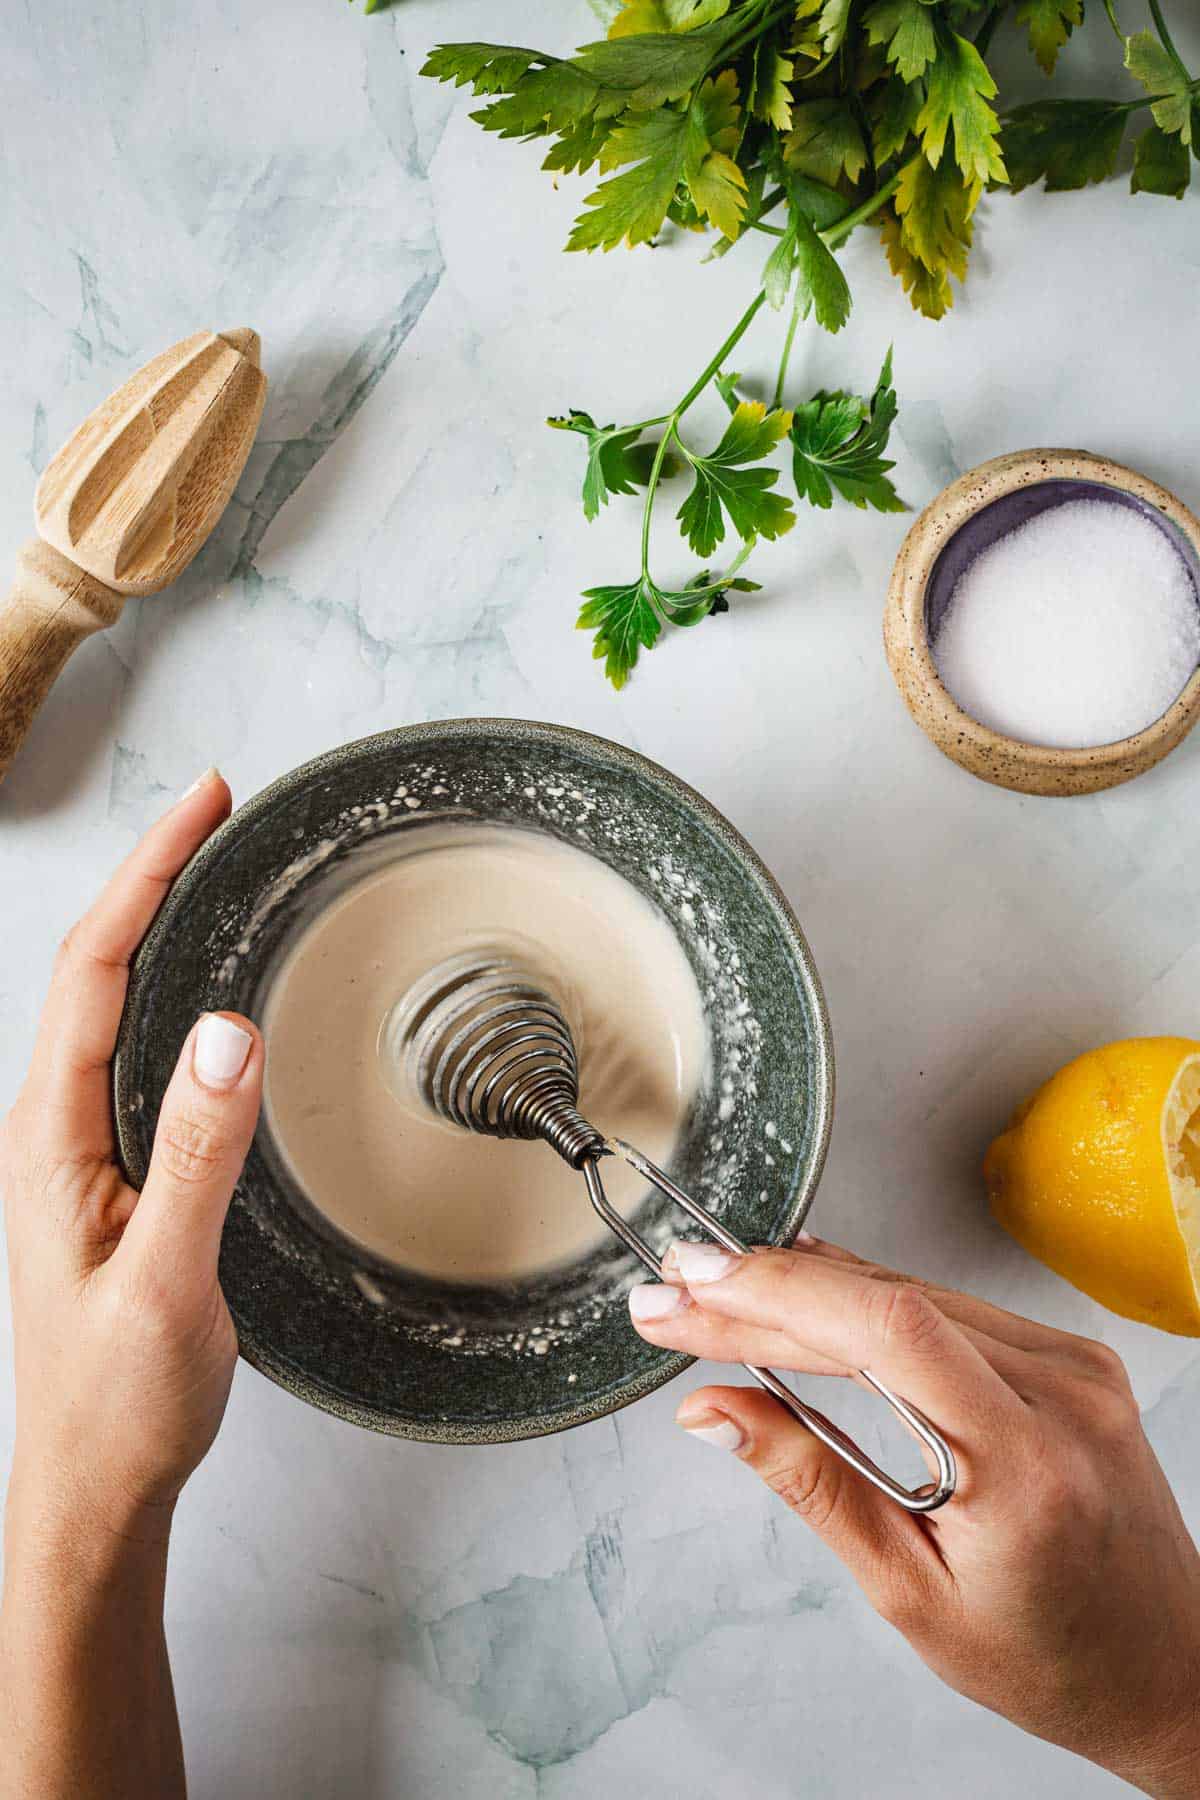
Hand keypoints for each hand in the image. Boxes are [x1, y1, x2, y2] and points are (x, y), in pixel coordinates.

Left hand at [2, 769, 263, 1545]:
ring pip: (113, 1006)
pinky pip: (136, 1054)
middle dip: (151, 875)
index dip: (146, 876)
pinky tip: (208, 990)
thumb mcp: (167, 1278)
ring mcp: (77, 1151)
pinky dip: (173, 993)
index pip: (94, 971)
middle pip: (96, 967)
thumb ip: (197, 1155)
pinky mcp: (111, 1174)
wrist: (95, 1484)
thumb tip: (230, 1032)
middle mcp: (52, 1129)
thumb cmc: (119, 1397)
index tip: (202, 807)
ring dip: (159, 926)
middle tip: (215, 809)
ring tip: (211, 867)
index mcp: (49, 1137)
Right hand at [629, 1235, 1199, 1795]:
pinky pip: (950, 1306)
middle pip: (888, 1301)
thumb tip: (712, 1410)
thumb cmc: (1046, 1655)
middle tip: (676, 1291)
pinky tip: (808, 1285)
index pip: (889, 1330)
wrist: (1166, 1667)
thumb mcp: (909, 1591)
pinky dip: (868, 1300)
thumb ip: (810, 1484)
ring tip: (714, 1289)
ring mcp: (1075, 1366)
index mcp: (1025, 1464)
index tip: (692, 1290)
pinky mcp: (1072, 1357)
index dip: (779, 1293)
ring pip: (914, 1293)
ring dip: (806, 1290)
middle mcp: (1062, 1394)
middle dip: (766, 1292)